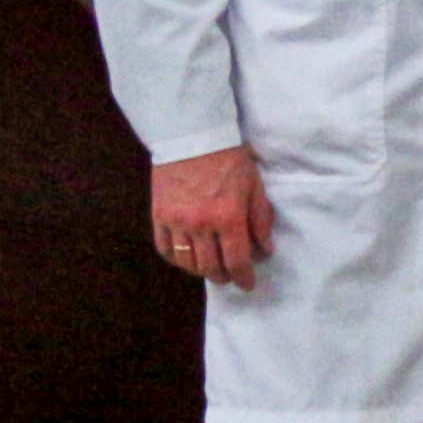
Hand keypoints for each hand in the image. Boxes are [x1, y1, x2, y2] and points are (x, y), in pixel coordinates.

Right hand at [150, 144, 272, 290]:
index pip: (237, 260)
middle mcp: (200, 225)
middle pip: (210, 266)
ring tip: (210, 270)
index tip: (247, 284)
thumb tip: (264, 249)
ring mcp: (175, 222)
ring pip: (186, 261)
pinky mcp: (158, 216)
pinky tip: (186, 258)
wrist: (192, 137)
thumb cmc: (230, 159)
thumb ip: (260, 220)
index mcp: (228, 217)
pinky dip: (176, 259)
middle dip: (223, 277)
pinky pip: (164, 248)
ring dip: (200, 271)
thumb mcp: (255, 186)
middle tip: (230, 277)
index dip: (243, 277)